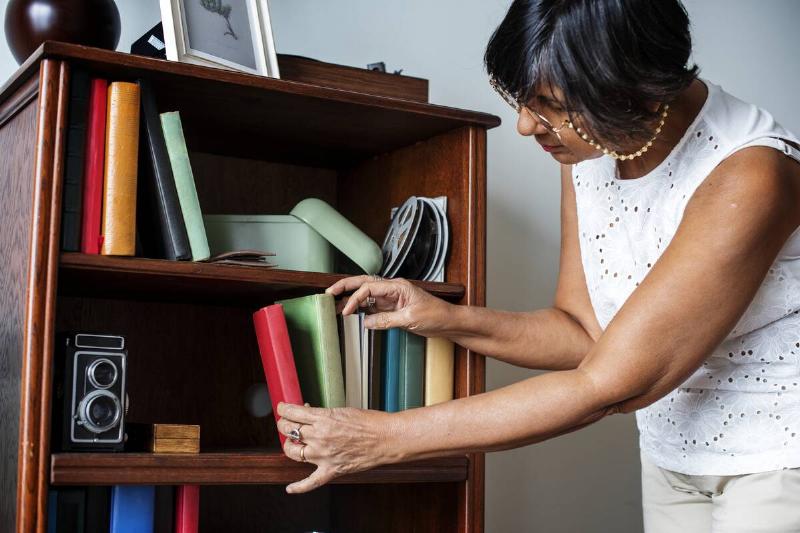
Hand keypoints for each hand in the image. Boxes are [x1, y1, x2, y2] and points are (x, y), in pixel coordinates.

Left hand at [276, 402, 398, 492]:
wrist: (387, 438)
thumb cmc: (370, 422)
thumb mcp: (342, 410)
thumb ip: (323, 415)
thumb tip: (310, 415)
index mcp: (323, 419)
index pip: (293, 413)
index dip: (284, 409)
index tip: (282, 408)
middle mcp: (319, 437)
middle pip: (289, 430)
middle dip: (284, 423)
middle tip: (286, 421)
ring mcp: (323, 456)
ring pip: (292, 452)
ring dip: (289, 445)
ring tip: (292, 441)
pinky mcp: (331, 470)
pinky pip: (310, 482)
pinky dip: (298, 487)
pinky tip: (290, 488)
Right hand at [325, 275, 453, 335]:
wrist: (448, 322)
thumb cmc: (435, 315)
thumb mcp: (410, 319)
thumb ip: (387, 320)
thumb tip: (366, 322)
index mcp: (397, 286)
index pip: (369, 287)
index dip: (354, 298)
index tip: (346, 311)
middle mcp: (392, 289)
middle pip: (364, 284)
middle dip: (346, 286)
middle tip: (329, 292)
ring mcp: (392, 299)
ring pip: (367, 295)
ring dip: (352, 299)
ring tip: (335, 304)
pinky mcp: (393, 309)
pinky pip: (373, 307)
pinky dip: (361, 310)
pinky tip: (353, 314)